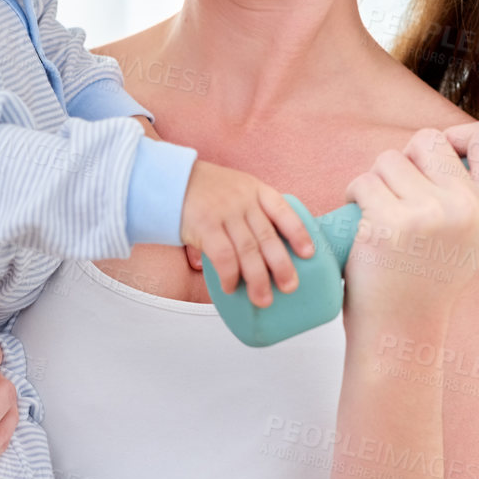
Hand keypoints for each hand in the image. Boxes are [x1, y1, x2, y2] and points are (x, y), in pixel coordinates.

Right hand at [180, 159, 315, 307]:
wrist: (169, 179)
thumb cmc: (205, 191)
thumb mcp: (235, 190)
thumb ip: (251, 212)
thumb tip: (266, 252)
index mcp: (255, 190)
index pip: (283, 210)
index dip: (298, 233)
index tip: (309, 254)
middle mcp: (243, 200)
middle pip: (266, 237)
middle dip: (281, 265)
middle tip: (289, 287)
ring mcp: (223, 212)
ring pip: (247, 250)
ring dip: (257, 278)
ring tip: (263, 299)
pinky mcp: (204, 225)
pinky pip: (223, 255)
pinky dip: (229, 274)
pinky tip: (231, 287)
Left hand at [342, 121, 478, 324]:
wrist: (401, 329)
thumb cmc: (428, 277)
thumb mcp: (471, 236)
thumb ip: (470, 192)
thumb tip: (450, 140)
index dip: (461, 134)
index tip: (439, 157)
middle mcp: (469, 209)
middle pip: (428, 139)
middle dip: (406, 159)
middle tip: (400, 195)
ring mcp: (429, 216)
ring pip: (389, 158)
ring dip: (376, 180)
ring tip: (380, 213)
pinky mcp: (388, 224)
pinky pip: (363, 181)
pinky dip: (355, 195)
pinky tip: (362, 221)